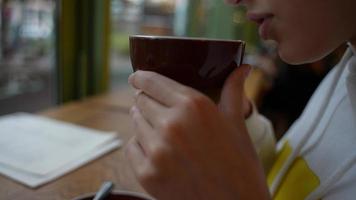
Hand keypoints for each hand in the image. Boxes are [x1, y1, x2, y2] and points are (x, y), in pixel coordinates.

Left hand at [125, 65, 269, 199]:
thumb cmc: (240, 163)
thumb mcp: (236, 123)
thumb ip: (233, 90)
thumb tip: (244, 67)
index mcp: (193, 106)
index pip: (152, 82)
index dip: (141, 78)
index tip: (136, 78)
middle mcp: (171, 125)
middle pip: (141, 101)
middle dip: (146, 101)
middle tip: (157, 108)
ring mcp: (156, 151)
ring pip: (135, 123)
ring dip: (144, 122)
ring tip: (160, 130)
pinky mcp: (147, 174)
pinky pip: (131, 148)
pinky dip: (140, 145)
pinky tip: (156, 150)